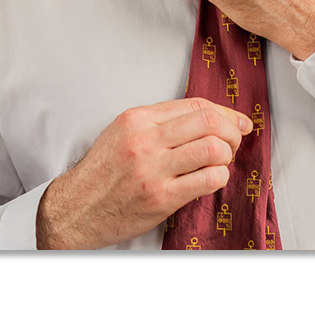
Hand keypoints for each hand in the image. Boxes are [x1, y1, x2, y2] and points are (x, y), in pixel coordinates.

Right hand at [35, 97, 252, 248]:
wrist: (77, 209)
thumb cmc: (104, 172)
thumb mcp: (124, 132)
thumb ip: (160, 122)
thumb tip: (208, 117)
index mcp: (138, 118)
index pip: (194, 105)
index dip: (224, 112)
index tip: (238, 121)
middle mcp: (146, 140)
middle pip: (208, 122)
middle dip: (231, 131)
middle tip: (234, 142)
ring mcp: (153, 169)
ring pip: (213, 148)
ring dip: (227, 155)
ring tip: (222, 162)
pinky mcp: (161, 198)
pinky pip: (207, 180)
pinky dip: (219, 177)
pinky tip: (213, 179)